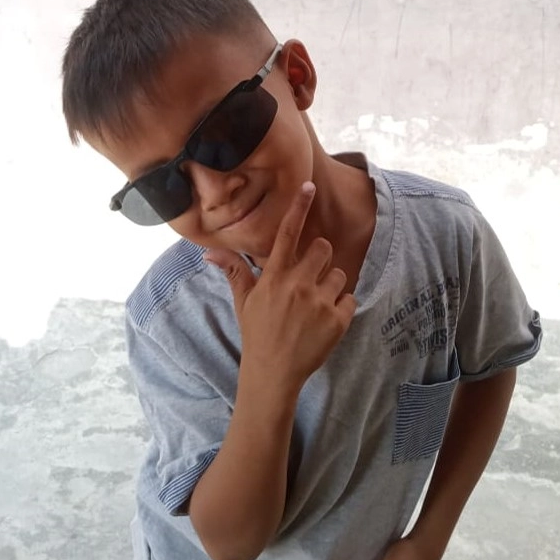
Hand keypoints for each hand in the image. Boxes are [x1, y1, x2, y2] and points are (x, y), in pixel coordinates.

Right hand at [205, 182, 356, 394]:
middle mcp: (298, 284)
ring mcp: (320, 302)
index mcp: (275, 276)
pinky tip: (325, 321)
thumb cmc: (257, 334)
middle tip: (309, 278)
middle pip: (323, 248)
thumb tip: (209, 252)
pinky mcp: (338, 320)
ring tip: (315, 305)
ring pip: (339, 273)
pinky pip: (350, 298)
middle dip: (320, 259)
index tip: (309, 186)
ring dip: (331, 284)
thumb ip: (234, 271)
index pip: (288, 233)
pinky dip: (341, 307)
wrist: (273, 373)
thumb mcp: (244, 301)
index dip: (299, 207)